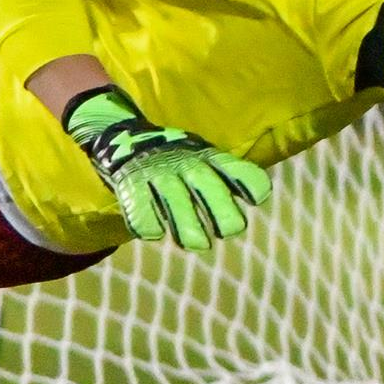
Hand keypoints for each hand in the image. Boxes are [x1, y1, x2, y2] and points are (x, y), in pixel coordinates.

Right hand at [61, 86, 271, 250]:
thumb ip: (230, 177)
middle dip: (222, 210)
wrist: (122, 139)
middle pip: (207, 185)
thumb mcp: (204, 159)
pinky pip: (140, 207)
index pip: (233, 167)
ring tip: (199, 245)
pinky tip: (155, 233)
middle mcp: (184, 163)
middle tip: (232, 230)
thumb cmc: (176, 159)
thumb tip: (261, 195)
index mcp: (207, 157)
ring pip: (175, 200)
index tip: (257, 198)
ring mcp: (157, 173)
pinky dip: (147, 222)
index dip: (248, 182)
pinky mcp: (130, 184)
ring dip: (187, 225)